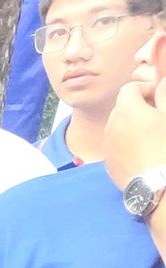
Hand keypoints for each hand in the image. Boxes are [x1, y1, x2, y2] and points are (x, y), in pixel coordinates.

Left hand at [106, 35, 165, 190]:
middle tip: (157, 116)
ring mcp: (107, 146)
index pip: (129, 88)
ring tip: (151, 136)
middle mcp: (111, 126)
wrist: (158, 184)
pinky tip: (144, 152)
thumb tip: (162, 82)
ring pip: (118, 127)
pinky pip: (116, 146)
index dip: (145, 89)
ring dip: (132, 126)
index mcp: (126, 110)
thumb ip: (164, 94)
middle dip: (138, 107)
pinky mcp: (108, 163)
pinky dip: (127, 143)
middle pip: (121, 108)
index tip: (159, 97)